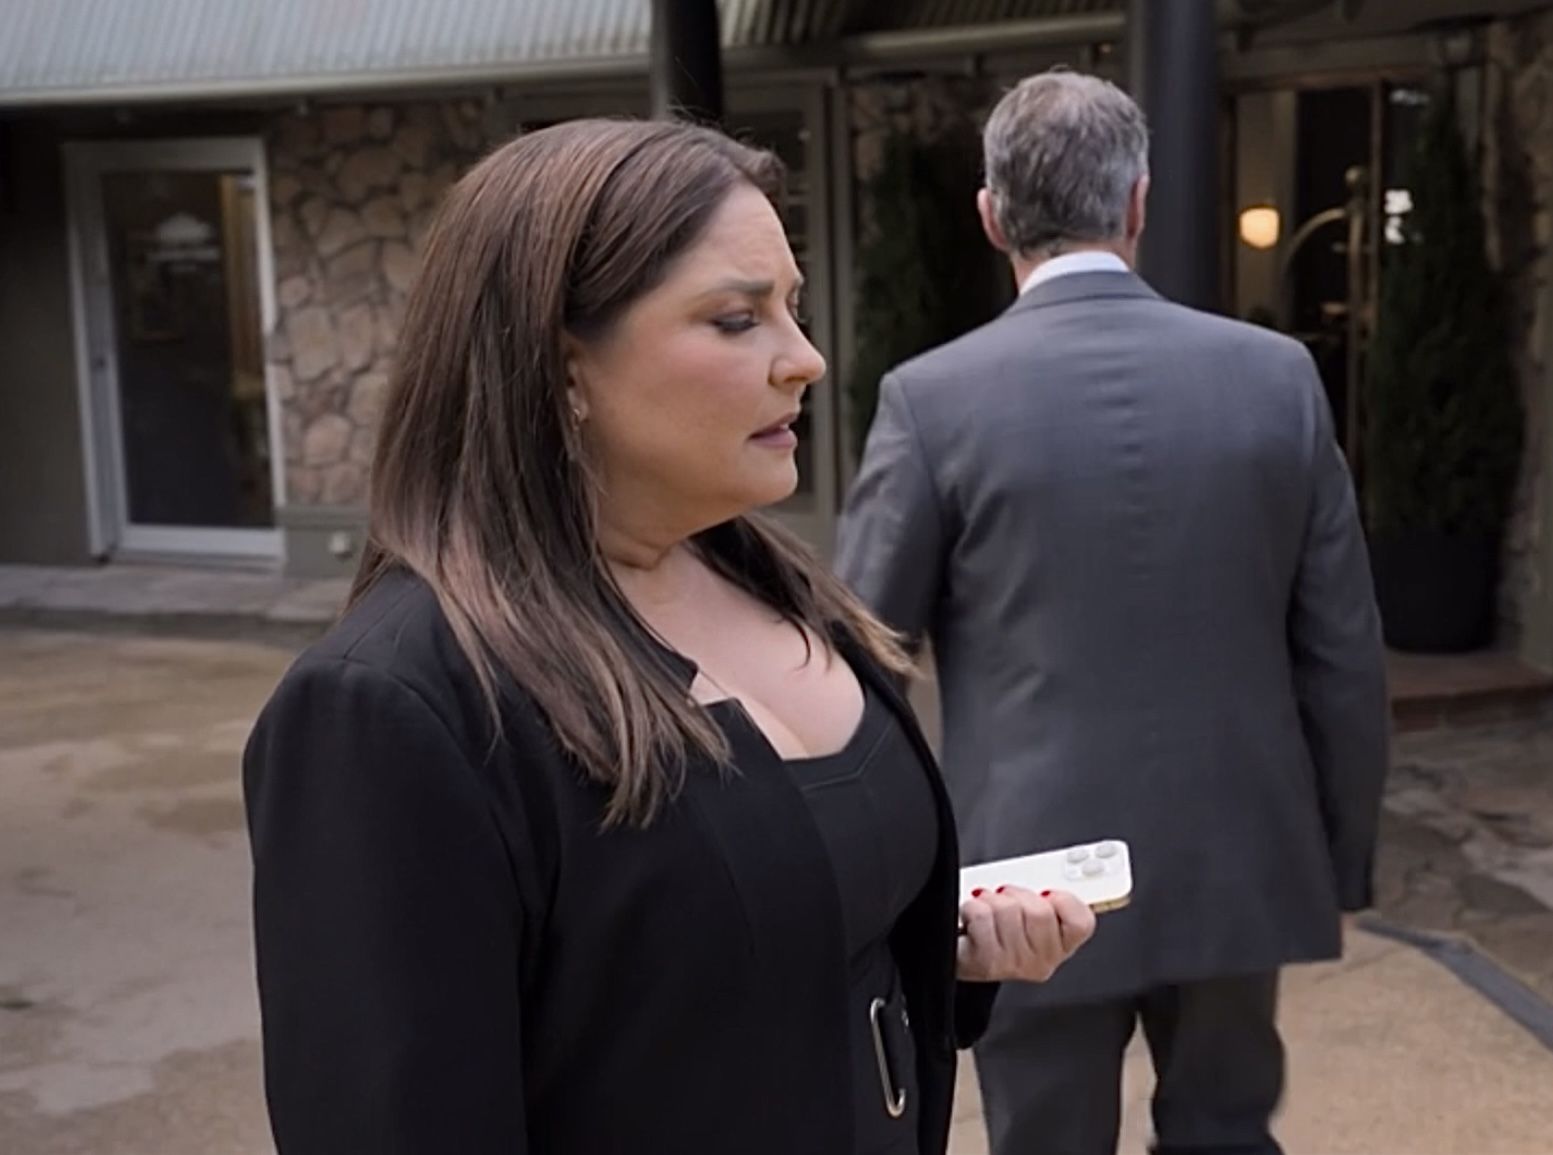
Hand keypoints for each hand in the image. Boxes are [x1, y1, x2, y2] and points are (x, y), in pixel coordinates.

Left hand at [956, 887, 1095, 982]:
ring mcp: (1014, 965)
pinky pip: (981, 916)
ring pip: (1008, 910)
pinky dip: (972, 908)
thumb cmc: (995, 929)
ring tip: (987, 911)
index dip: (1065, 900)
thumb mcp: (1029, 907)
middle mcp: (1042, 962)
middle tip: (1007, 899)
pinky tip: (971, 919)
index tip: (1049, 892)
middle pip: (1041, 912)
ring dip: (991, 901)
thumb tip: (1055, 872)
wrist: (960, 956)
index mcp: (1060, 946)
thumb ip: (1047, 890)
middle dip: (1019, 895)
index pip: (1081, 922)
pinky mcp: (985, 963)